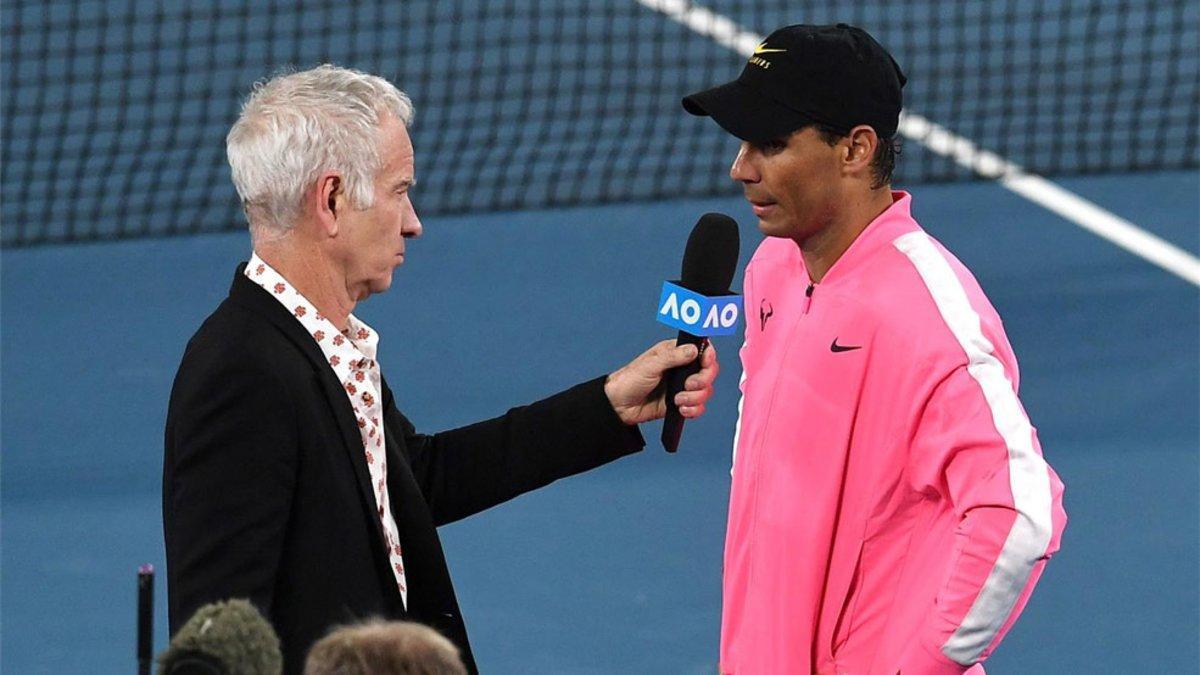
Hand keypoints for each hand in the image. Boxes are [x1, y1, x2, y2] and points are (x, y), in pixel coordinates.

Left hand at [604, 339, 718, 424]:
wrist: (619, 406)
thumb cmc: (629, 380)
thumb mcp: (650, 365)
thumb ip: (672, 357)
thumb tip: (694, 350)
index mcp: (675, 353)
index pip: (701, 350)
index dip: (708, 355)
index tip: (705, 362)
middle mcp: (682, 369)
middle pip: (708, 372)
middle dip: (702, 380)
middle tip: (688, 385)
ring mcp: (682, 387)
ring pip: (705, 391)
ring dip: (695, 398)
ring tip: (678, 400)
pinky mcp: (681, 403)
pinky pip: (698, 407)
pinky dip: (693, 410)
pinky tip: (681, 409)